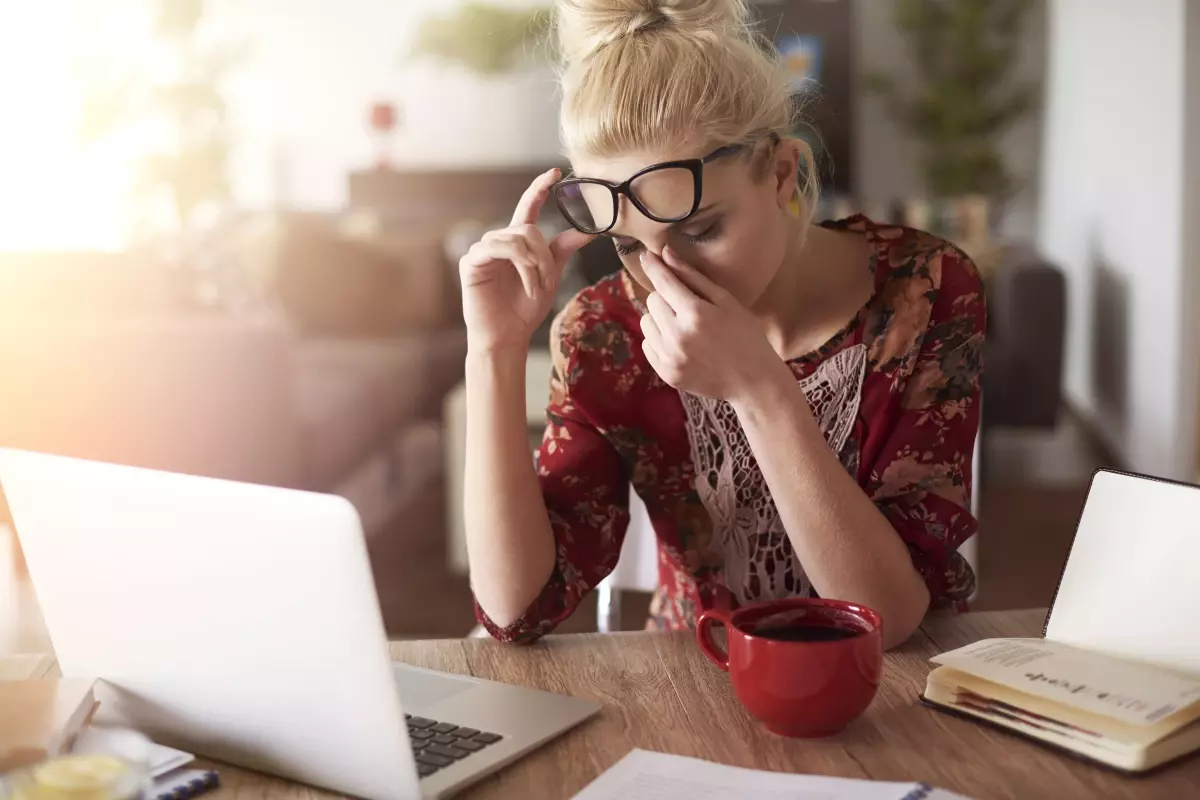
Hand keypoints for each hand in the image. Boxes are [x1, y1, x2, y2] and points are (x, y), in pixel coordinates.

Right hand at [460, 168, 594, 354]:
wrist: (508, 336)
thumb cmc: (525, 309)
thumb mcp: (550, 276)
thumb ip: (562, 251)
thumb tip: (587, 231)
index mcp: (517, 242)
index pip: (528, 207)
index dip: (539, 188)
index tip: (554, 172)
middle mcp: (499, 241)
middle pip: (529, 228)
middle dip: (545, 255)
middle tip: (548, 280)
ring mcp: (483, 250)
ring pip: (516, 238)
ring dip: (534, 264)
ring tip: (537, 287)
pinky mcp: (471, 262)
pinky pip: (500, 250)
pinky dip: (521, 267)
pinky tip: (527, 286)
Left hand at [639, 247, 791, 402]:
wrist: (753, 381)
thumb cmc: (745, 335)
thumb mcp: (726, 301)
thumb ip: (693, 277)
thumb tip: (666, 253)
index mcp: (696, 313)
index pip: (663, 282)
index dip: (653, 266)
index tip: (646, 255)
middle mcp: (678, 335)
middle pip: (652, 300)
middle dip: (666, 298)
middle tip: (687, 306)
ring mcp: (670, 357)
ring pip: (646, 322)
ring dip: (660, 319)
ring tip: (684, 326)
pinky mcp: (666, 373)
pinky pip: (647, 344)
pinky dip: (659, 340)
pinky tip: (681, 343)